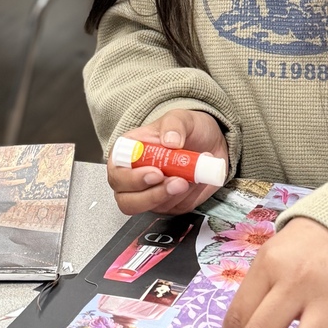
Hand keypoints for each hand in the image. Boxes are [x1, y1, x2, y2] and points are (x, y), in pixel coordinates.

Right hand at [106, 108, 227, 215]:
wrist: (210, 143)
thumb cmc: (187, 130)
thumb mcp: (181, 118)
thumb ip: (173, 125)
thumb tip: (170, 141)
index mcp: (128, 152)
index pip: (117, 170)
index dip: (131, 177)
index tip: (155, 173)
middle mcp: (133, 176)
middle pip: (125, 199)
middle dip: (151, 194)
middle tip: (176, 182)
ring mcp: (148, 193)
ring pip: (146, 208)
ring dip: (168, 197)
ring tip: (188, 180)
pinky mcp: (167, 204)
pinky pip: (169, 209)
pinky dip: (182, 199)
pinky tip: (193, 183)